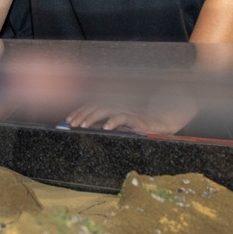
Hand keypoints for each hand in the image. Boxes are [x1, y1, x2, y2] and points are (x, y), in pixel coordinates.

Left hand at [65, 101, 194, 135]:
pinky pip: (124, 118)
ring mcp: (128, 112)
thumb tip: (85, 127)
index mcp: (113, 107)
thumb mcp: (120, 126)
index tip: (68, 120)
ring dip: (93, 117)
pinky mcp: (137, 119)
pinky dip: (113, 121)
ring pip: (107, 109)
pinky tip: (105, 127)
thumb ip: (104, 124)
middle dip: (82, 114)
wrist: (165, 126)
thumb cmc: (141, 127)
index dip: (79, 112)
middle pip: (96, 106)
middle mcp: (119, 106)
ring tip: (83, 125)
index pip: (92, 106)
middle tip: (72, 124)